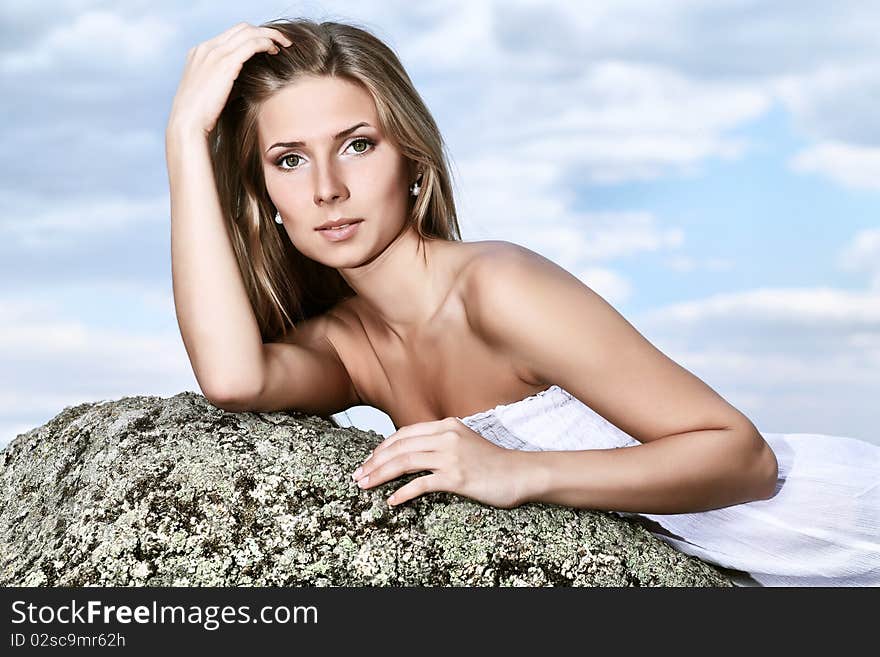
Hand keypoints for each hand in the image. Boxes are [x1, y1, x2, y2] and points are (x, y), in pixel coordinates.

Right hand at [167, 22, 292, 137]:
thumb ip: (227, 79)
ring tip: (285, 44)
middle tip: (282, 41)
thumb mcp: (212, 90)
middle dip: (265, 31)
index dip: (253, 36)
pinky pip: (251, 44)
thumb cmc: (202, 115)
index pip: (231, 34)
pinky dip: (266, 43)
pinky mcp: (225, 64)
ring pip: (249, 32)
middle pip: (242, 28)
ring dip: (270, 35)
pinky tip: (275, 51)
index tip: (268, 45)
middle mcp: (207, 47)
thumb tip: (248, 80)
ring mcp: (215, 53)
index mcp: (201, 52)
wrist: (188, 123)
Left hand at [352, 417, 525, 508]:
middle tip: (358, 476)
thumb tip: (414, 453)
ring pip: (404, 462)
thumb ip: (441, 443)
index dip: (383, 447)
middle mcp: (446, 436)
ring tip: (366, 486)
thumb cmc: (493, 462)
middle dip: (374, 462)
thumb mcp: (464, 442)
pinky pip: (421, 483)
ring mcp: (451, 456)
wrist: (521, 473)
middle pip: (399, 447)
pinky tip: (393, 501)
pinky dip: (403, 493)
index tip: (369, 461)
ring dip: (380, 475)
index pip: (405, 433)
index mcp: (447, 425)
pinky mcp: (456, 477)